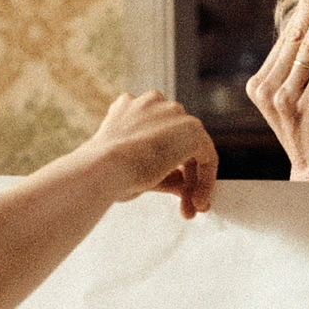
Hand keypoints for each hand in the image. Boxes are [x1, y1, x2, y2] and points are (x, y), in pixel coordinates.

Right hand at [84, 90, 217, 217]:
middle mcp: (152, 102)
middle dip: (183, 176)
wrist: (102, 168)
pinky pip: (206, 157)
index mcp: (130, 106)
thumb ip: (161, 170)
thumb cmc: (106, 173)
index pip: (157, 135)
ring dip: (194, 181)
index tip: (161, 188)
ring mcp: (172, 112)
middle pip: (177, 142)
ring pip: (192, 150)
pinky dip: (205, 181)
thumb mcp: (133, 167)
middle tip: (184, 205)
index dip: (163, 165)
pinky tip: (197, 201)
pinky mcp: (192, 129)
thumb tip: (184, 184)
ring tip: (191, 207)